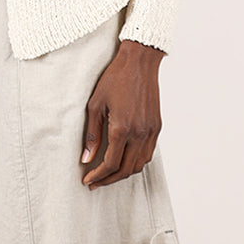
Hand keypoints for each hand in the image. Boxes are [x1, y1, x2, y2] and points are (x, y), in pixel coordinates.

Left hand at [80, 38, 164, 188]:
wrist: (139, 62)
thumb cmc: (115, 79)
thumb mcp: (96, 104)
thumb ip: (92, 134)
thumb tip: (86, 158)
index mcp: (122, 128)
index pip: (110, 164)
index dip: (98, 175)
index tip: (87, 180)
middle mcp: (139, 133)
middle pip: (125, 169)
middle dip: (109, 179)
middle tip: (95, 182)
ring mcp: (150, 131)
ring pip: (139, 165)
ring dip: (123, 173)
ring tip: (108, 173)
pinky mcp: (157, 127)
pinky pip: (148, 153)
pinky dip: (136, 162)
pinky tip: (125, 159)